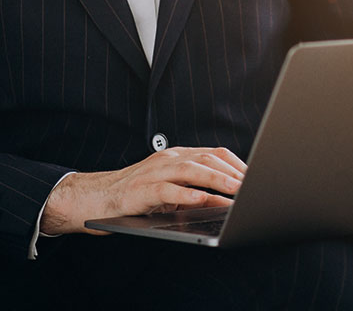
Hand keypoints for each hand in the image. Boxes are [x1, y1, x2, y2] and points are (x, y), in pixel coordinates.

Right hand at [40, 146, 246, 235]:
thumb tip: (226, 198)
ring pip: (191, 170)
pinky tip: (201, 199)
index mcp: (177, 155)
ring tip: (235, 190)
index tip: (254, 176)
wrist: (98, 197)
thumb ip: (197, 190)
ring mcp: (154, 172)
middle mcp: (168, 159)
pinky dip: (186, 194)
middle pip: (207, 159)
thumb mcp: (171, 190)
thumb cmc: (137, 195)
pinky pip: (167, 190)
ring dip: (216, 180)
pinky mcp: (142, 190)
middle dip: (232, 172)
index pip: (214, 153)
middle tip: (251, 185)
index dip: (236, 164)